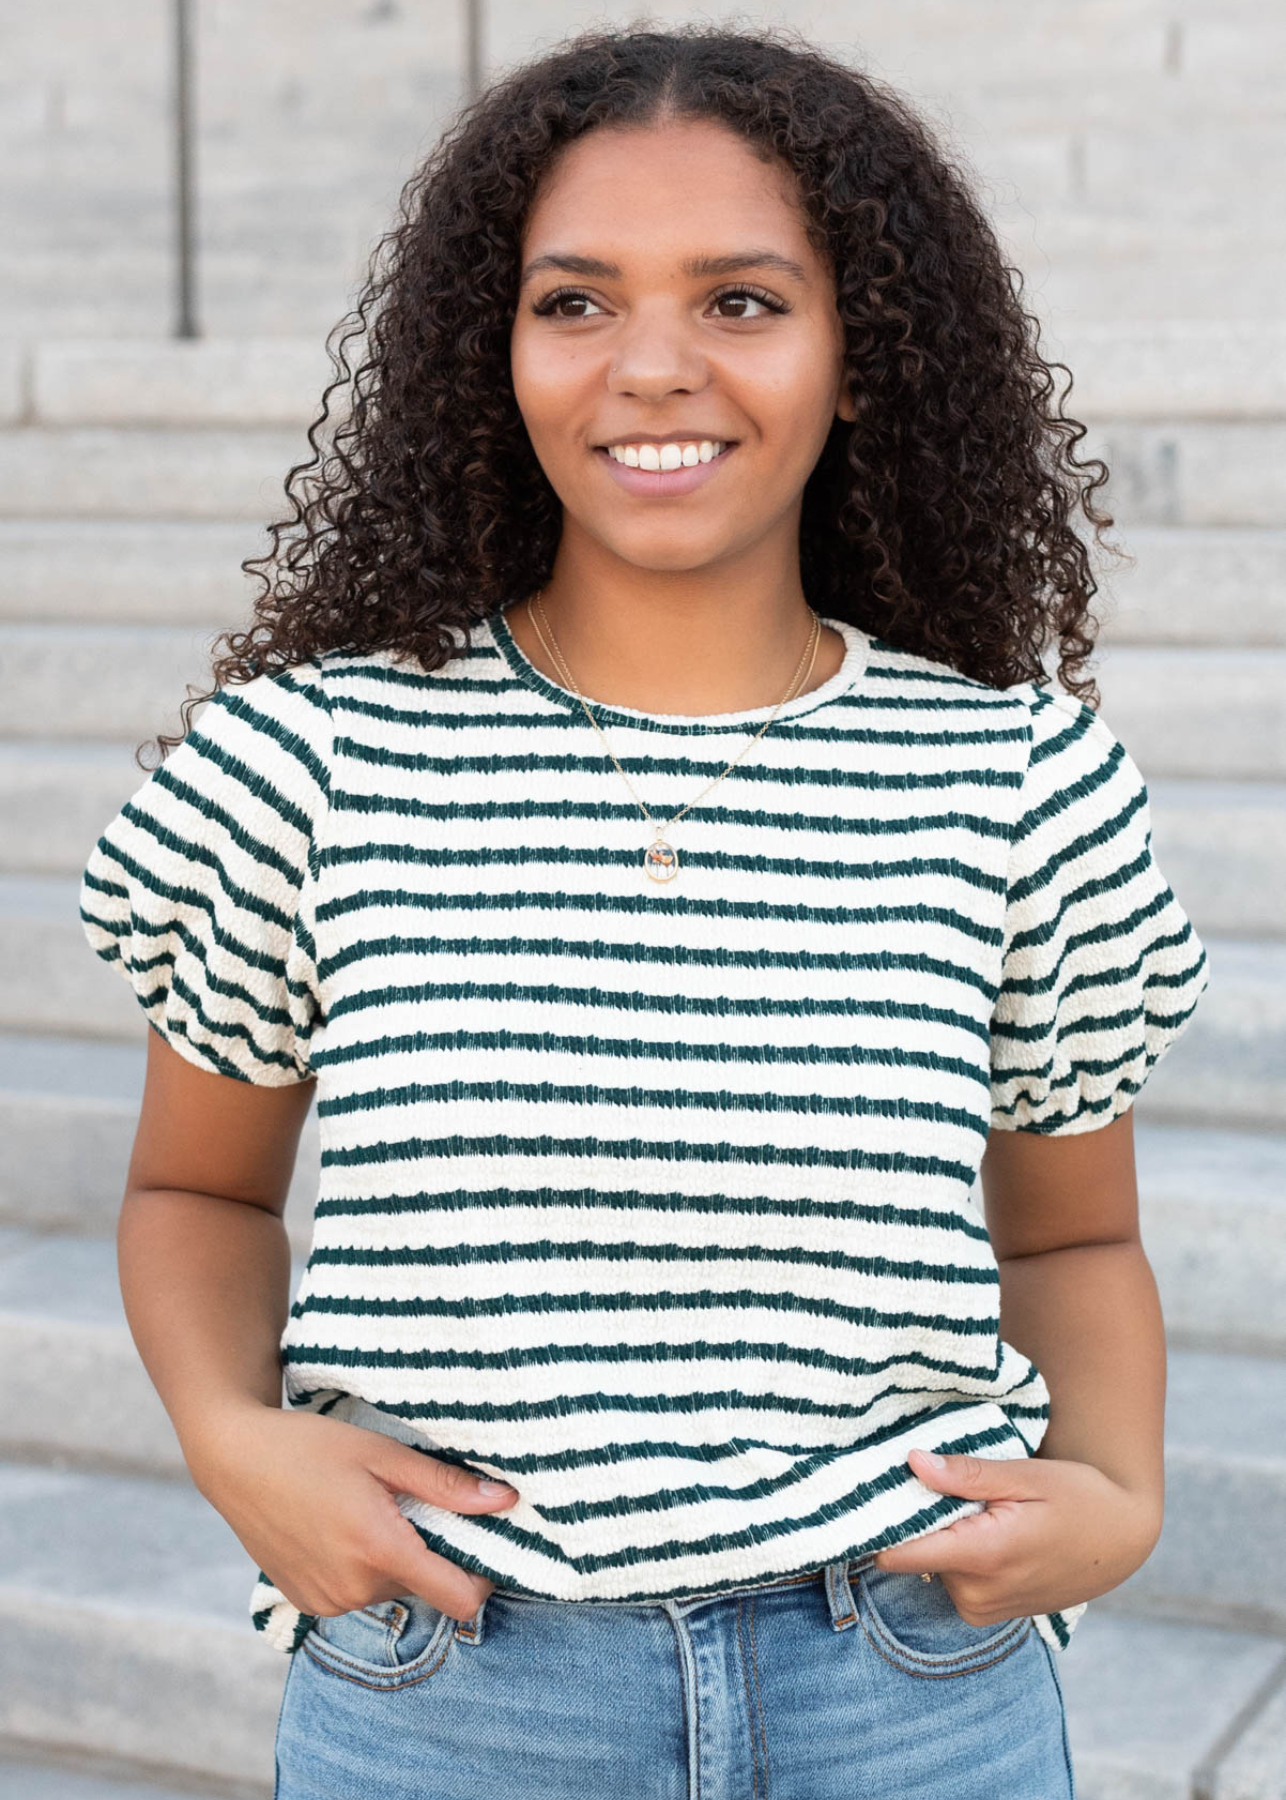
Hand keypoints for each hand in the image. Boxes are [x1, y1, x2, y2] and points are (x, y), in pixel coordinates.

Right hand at [185, 1401, 519, 1622]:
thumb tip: (505, 1500)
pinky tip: (340, 1528)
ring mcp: (328, 1602)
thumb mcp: (383, 1454)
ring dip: (394, 1559)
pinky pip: (357, 1593)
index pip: (459, 1599)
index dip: (482, 1577)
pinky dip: (362, 1568)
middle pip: (424, 1587)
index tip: (480, 1542)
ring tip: (368, 1510)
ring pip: (390, 1589)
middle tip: (410, 1504)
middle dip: (429, 1552)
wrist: (235, 1462)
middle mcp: (355, 1588)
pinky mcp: (308, 1604)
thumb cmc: (311, 1447)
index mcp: (379, 1550)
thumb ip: (445, 1484)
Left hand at [871, 1446, 1161, 1624]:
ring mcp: (983, 1609)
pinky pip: (950, 1578)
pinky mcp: (987, 1613)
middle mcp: (977, 1594)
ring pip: (931, 1564)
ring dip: (943, 1535)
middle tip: (947, 1484)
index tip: (873, 1492)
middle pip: (913, 1553)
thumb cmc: (1077, 1498)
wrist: (1121, 1539)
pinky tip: (988, 1530)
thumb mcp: (1026, 1475)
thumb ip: (967, 1475)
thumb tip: (912, 1463)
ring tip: (980, 1508)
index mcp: (983, 1556)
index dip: (881, 1522)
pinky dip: (958, 1553)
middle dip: (921, 1517)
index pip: (899, 1553)